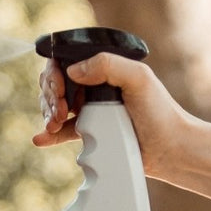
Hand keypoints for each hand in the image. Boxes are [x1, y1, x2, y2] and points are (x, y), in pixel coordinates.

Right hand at [32, 51, 189, 178]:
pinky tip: (41, 138)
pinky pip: (62, 130)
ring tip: (54, 125)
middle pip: (56, 83)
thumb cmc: (160, 112)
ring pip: (55, 106)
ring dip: (47, 113)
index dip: (55, 74)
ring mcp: (91, 108)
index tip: (60, 90)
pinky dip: (48, 134)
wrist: (169, 149)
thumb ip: (108, 65)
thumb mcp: (138, 79)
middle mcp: (95, 86)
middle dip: (50, 96)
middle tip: (60, 112)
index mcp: (105, 68)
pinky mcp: (89, 131)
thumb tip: (72, 71)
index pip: (66, 61)